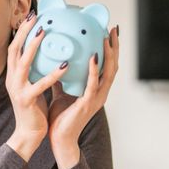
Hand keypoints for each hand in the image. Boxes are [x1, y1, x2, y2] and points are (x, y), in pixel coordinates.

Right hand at [5, 11, 69, 161]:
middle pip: (14, 50)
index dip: (21, 31)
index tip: (31, 16)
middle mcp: (12, 79)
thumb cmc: (34, 110)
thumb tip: (48, 55)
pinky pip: (39, 85)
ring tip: (44, 33)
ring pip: (22, 63)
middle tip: (35, 17)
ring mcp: (17, 89)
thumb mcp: (33, 85)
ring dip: (32, 47)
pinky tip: (65, 66)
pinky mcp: (26, 100)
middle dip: (23, 32)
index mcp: (14, 75)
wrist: (28, 134)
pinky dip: (52, 74)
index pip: (14, 48)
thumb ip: (36, 71)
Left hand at [48, 26, 119, 168]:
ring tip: (107, 38)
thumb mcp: (61, 92)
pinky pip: (93, 84)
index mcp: (95, 89)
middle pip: (113, 66)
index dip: (109, 48)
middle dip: (114, 47)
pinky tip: (93, 57)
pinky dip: (94, 70)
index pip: (106, 65)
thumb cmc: (60, 117)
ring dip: (109, 55)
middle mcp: (99, 92)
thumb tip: (54, 60)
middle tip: (113, 29)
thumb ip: (61, 77)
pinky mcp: (87, 104)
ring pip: (108, 73)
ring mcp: (96, 99)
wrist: (58, 139)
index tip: (107, 30)